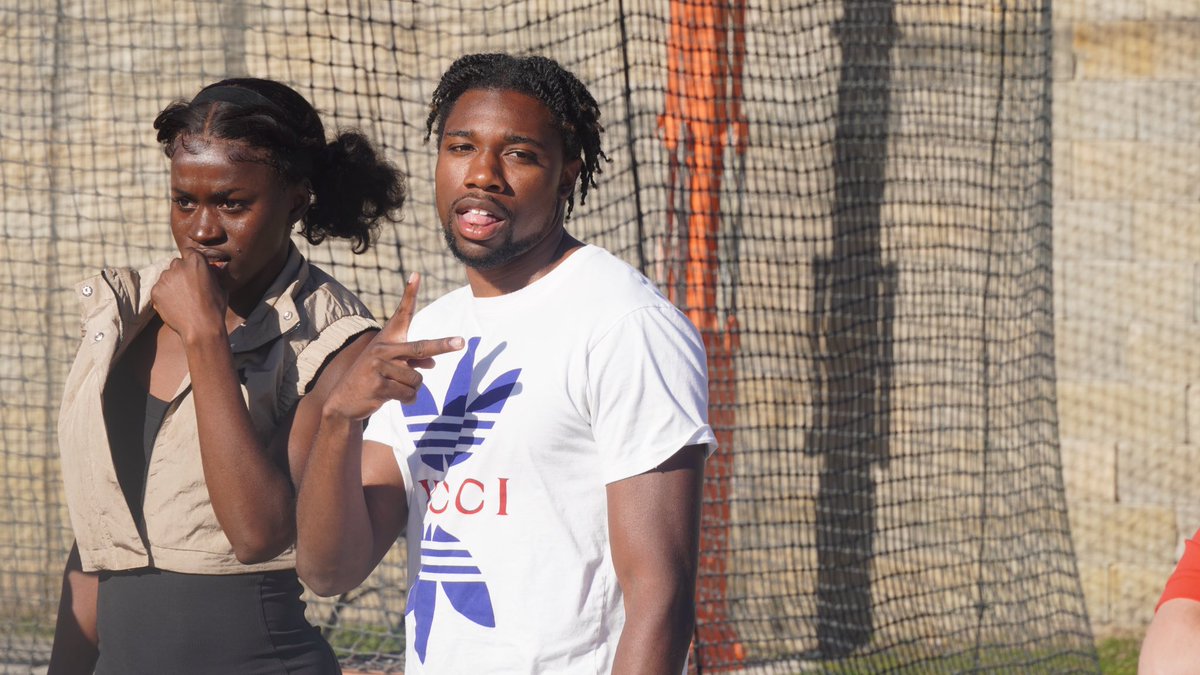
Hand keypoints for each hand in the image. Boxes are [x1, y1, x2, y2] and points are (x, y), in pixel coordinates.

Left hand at [151, 250, 227, 341]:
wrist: (201, 328)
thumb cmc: (215, 308)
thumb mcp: (221, 286)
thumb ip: (212, 274)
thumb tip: (211, 270)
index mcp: (196, 261)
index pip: (188, 252)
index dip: (190, 260)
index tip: (192, 269)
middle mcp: (178, 265)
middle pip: (176, 264)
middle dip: (181, 272)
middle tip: (188, 287)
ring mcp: (165, 278)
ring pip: (167, 276)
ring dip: (172, 284)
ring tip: (182, 299)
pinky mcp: (155, 290)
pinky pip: (159, 289)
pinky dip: (164, 295)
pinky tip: (175, 305)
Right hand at [324, 273, 462, 419]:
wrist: (344, 401)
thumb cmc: (374, 379)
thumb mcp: (392, 367)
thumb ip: (413, 362)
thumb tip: (432, 364)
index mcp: (387, 340)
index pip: (401, 314)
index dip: (409, 294)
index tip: (416, 275)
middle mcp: (382, 349)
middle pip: (420, 348)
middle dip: (443, 346)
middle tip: (462, 342)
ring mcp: (379, 367)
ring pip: (417, 380)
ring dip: (412, 390)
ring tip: (394, 388)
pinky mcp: (378, 385)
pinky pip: (409, 394)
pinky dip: (407, 400)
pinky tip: (390, 398)